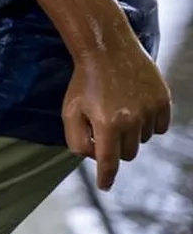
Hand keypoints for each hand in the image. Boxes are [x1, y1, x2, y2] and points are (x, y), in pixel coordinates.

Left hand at [62, 47, 171, 190]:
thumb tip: (93, 158)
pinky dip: (149, 123)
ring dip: (132, 133)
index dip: (106, 177)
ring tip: (119, 109)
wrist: (106, 48)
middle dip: (116, 146)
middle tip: (106, 127)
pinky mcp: (163, 100)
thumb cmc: (84, 81)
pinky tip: (136, 107)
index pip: (108, 162)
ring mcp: (150, 110)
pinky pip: (160, 127)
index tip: (105, 186)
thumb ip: (77, 139)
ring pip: (144, 140)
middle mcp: (131, 120)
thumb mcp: (69, 110)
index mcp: (106, 123)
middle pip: (127, 153)